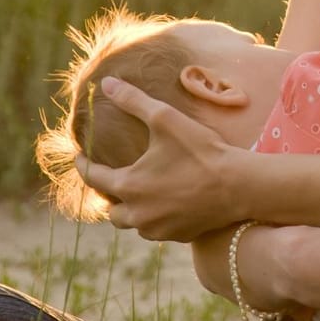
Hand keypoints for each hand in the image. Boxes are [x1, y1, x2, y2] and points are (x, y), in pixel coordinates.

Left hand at [82, 77, 244, 241]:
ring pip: (133, 223)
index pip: (94, 178)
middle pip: (110, 211)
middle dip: (109, 196)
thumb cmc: (201, 150)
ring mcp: (158, 229)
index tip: (80, 157)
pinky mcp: (178, 236)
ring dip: (132, 210)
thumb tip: (105, 83)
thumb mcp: (165, 119)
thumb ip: (133, 101)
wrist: (240, 186)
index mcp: (128, 186)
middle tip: (113, 180)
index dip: (84, 165)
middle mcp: (138, 214)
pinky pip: (157, 230)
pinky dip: (155, 218)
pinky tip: (164, 205)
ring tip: (138, 194)